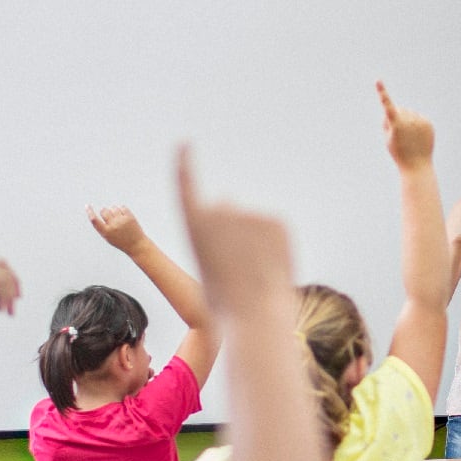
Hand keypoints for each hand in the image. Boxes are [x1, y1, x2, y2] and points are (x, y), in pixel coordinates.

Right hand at [87, 203, 147, 254]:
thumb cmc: (121, 241)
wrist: (136, 245)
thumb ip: (103, 226)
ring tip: (119, 219)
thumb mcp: (109, 237)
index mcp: (106, 232)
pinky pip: (122, 207)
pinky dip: (122, 210)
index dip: (90, 212)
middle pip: (104, 211)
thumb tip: (102, 211)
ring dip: (114, 211)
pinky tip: (124, 217)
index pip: (94, 220)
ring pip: (113, 208)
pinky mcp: (129, 217)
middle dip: (105, 212)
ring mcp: (121, 221)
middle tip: (111, 218)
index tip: (87, 206)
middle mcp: (113, 226)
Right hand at [176, 148, 295, 320]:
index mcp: (194, 226)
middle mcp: (218, 211)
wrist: (254, 316)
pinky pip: (274, 230)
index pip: (186, 185)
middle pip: (226, 208)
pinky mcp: (275, 220)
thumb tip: (234, 236)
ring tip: (254, 273)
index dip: (185, 165)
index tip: (185, 144)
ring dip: (254, 242)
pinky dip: (275, 247)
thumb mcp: (209, 275)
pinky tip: (271, 268)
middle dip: (231, 229)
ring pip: (252, 223)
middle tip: (236, 264)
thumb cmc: (226, 307)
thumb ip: (216, 246)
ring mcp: (248, 213)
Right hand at [379, 81, 433, 170]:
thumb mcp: (388, 139)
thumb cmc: (399, 153)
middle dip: (397, 117)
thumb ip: (387, 123)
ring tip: (409, 137)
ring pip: (410, 113)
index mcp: (396, 124)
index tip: (378, 81)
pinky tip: (417, 137)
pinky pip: (419, 118)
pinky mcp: (428, 123)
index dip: (382, 93)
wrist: (417, 165)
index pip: (388, 105)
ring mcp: (420, 121)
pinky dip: (417, 125)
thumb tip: (391, 112)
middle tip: (399, 134)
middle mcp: (409, 120)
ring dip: (408, 120)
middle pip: (400, 109)